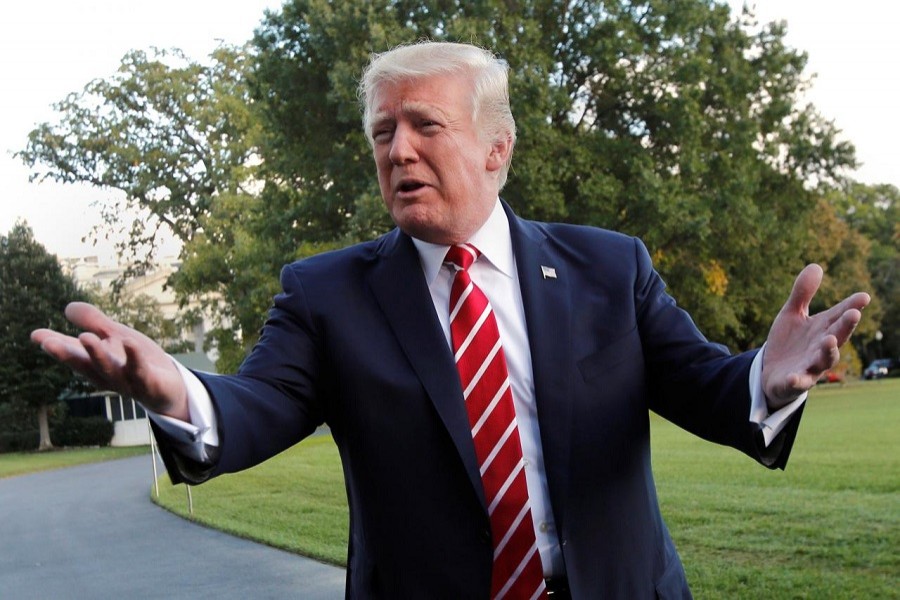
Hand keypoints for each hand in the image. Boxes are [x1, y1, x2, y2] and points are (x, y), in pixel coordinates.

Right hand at [31, 302, 188, 420]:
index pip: (73, 352)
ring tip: (85, 337)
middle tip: (48, 343)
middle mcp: (107, 375)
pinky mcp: (148, 384)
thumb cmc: (137, 361)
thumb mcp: (116, 336)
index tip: (35, 335)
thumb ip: (94, 323)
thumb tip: (68, 307)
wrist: (169, 387)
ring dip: (97, 355)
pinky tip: (129, 343)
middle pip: (84, 365)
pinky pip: (141, 371)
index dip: (54, 344)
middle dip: (67, 354)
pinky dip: (134, 358)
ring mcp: (127, 381)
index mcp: (96, 363)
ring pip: (109, 369)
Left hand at [762, 264, 869, 408]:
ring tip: (829, 340)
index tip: (864, 296)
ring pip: (823, 360)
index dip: (851, 306)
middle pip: (837, 336)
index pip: (839, 316)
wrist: (771, 373)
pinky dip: (797, 380)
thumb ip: (802, 293)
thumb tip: (816, 265)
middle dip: (845, 326)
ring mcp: (810, 366)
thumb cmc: (789, 342)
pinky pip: (797, 382)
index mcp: (823, 329)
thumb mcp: (792, 314)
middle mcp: (821, 348)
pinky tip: (794, 377)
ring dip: (828, 351)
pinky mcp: (794, 382)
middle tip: (854, 314)